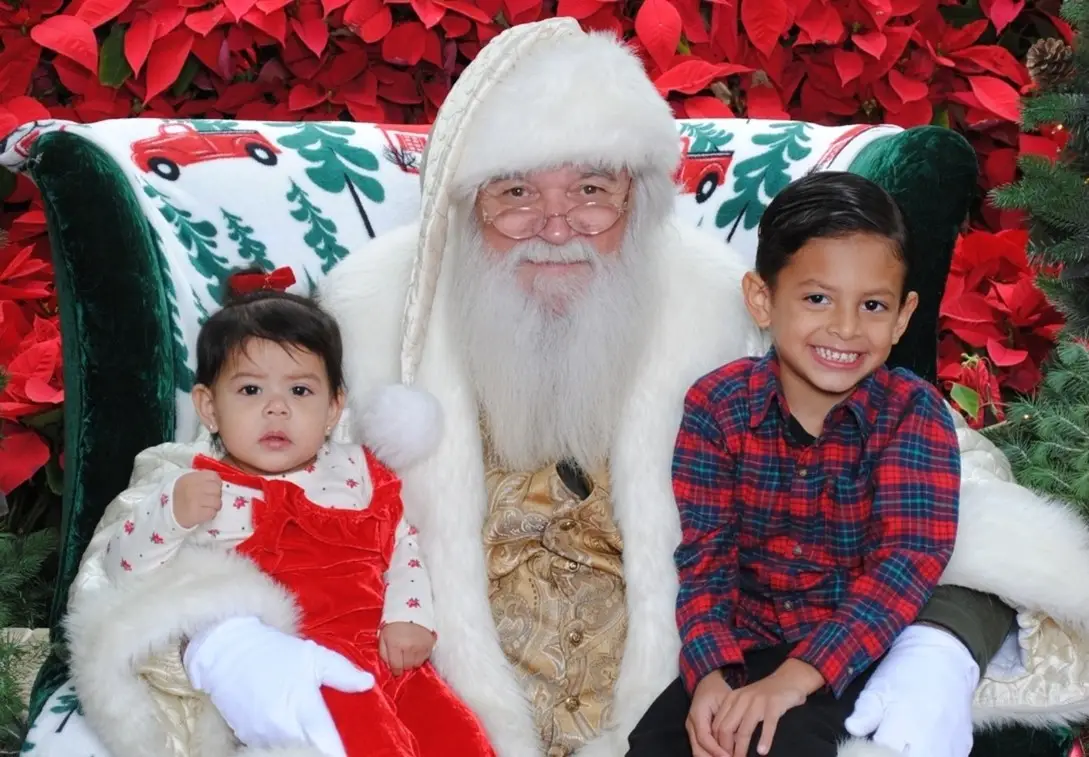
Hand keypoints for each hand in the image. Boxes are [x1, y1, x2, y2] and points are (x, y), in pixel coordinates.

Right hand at [173, 471, 222, 528]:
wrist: (166, 513)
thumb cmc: (180, 496)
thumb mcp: (187, 481)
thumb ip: (201, 479)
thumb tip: (218, 484)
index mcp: (192, 478)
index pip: (214, 477)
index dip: (217, 483)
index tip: (213, 489)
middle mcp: (194, 488)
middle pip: (217, 489)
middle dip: (216, 495)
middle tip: (210, 499)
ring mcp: (195, 501)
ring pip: (217, 502)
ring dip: (215, 506)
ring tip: (208, 507)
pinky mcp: (196, 514)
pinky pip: (212, 513)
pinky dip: (211, 514)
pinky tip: (204, 513)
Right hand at [184, 616, 375, 756]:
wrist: (228, 650)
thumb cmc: (276, 652)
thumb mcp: (314, 656)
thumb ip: (343, 673)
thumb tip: (368, 684)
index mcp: (304, 708)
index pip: (328, 745)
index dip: (339, 752)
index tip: (348, 752)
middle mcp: (283, 727)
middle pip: (310, 752)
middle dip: (322, 750)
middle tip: (330, 743)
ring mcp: (262, 735)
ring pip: (289, 752)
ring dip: (302, 748)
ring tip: (313, 740)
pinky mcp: (247, 736)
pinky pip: (269, 748)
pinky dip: (282, 745)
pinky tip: (290, 735)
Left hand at [379, 622, 434, 675]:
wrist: (410, 609)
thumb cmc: (393, 624)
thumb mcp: (382, 637)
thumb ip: (383, 654)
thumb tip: (390, 667)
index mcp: (395, 645)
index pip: (397, 666)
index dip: (396, 671)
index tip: (396, 671)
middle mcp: (409, 646)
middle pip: (408, 666)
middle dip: (404, 664)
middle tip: (403, 658)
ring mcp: (421, 645)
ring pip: (417, 663)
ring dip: (413, 661)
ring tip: (410, 652)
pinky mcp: (431, 642)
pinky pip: (426, 657)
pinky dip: (421, 655)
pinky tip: (417, 648)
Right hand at [686, 670, 730, 756]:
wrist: (706, 684)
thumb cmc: (717, 691)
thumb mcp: (726, 701)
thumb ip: (730, 720)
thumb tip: (739, 740)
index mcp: (697, 714)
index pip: (704, 738)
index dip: (716, 750)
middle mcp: (691, 724)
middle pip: (698, 749)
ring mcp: (691, 729)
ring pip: (697, 751)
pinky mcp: (694, 733)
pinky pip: (699, 748)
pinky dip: (710, 755)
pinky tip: (722, 756)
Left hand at [712, 659, 819, 756]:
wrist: (787, 679)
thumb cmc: (764, 695)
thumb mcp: (744, 702)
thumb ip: (734, 716)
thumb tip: (724, 742)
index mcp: (731, 699)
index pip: (717, 725)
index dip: (717, 743)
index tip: (721, 755)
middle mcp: (741, 699)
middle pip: (726, 729)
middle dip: (726, 749)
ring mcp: (757, 702)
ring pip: (744, 730)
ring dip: (741, 749)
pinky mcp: (774, 705)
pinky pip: (768, 726)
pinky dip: (764, 740)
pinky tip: (762, 752)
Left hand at [845, 625, 977, 756]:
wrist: (944, 658)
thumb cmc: (904, 672)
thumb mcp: (878, 688)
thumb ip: (865, 711)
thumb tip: (852, 728)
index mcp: (903, 725)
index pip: (883, 754)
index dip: (874, 750)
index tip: (872, 740)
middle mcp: (930, 741)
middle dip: (894, 754)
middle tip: (888, 742)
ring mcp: (951, 746)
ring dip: (917, 755)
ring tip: (906, 743)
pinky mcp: (964, 747)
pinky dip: (935, 755)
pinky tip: (924, 746)